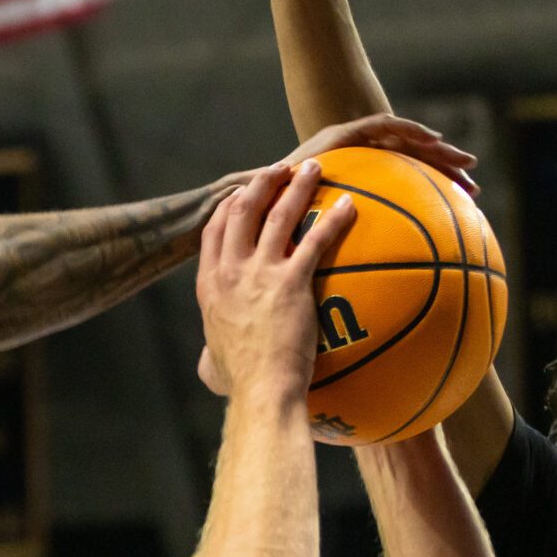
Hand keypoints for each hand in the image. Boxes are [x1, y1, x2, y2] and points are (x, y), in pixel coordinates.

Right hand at [197, 161, 353, 400]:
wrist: (261, 389)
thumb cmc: (241, 384)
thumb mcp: (214, 361)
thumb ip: (211, 353)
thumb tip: (208, 368)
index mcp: (210, 284)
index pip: (215, 230)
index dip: (230, 205)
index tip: (243, 192)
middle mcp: (230, 271)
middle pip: (243, 210)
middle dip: (261, 183)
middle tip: (279, 169)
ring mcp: (259, 273)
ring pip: (278, 215)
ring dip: (297, 186)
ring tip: (313, 167)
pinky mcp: (291, 282)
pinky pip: (315, 240)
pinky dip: (334, 219)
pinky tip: (349, 205)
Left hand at [282, 113, 479, 197]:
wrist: (261, 205)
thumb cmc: (263, 194)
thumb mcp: (271, 185)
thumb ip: (276, 180)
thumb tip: (269, 182)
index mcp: (339, 141)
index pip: (383, 126)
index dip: (410, 132)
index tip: (435, 143)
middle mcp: (358, 152)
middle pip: (410, 146)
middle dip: (442, 155)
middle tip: (471, 168)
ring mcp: (368, 169)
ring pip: (415, 167)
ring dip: (443, 175)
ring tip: (471, 190)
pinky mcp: (371, 187)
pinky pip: (407, 188)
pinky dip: (428, 196)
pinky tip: (447, 216)